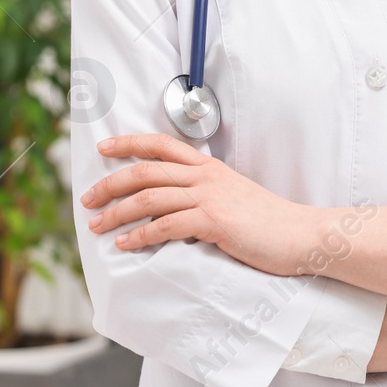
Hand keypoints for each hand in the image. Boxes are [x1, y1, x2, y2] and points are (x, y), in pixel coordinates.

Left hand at [81, 133, 316, 276]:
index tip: (104, 147)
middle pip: (144, 171)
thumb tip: (173, 207)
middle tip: (87, 199)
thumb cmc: (267, 221)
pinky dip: (139, 236)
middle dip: (110, 183)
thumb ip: (203, 194)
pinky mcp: (212, 221)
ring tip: (97, 225)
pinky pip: (165, 226)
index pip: (161, 144)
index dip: (129, 142)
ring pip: (148, 198)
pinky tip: (125, 244)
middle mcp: (204, 176)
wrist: (299, 234)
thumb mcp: (232, 195)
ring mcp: (208, 197)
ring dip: (116, 212)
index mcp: (208, 166)